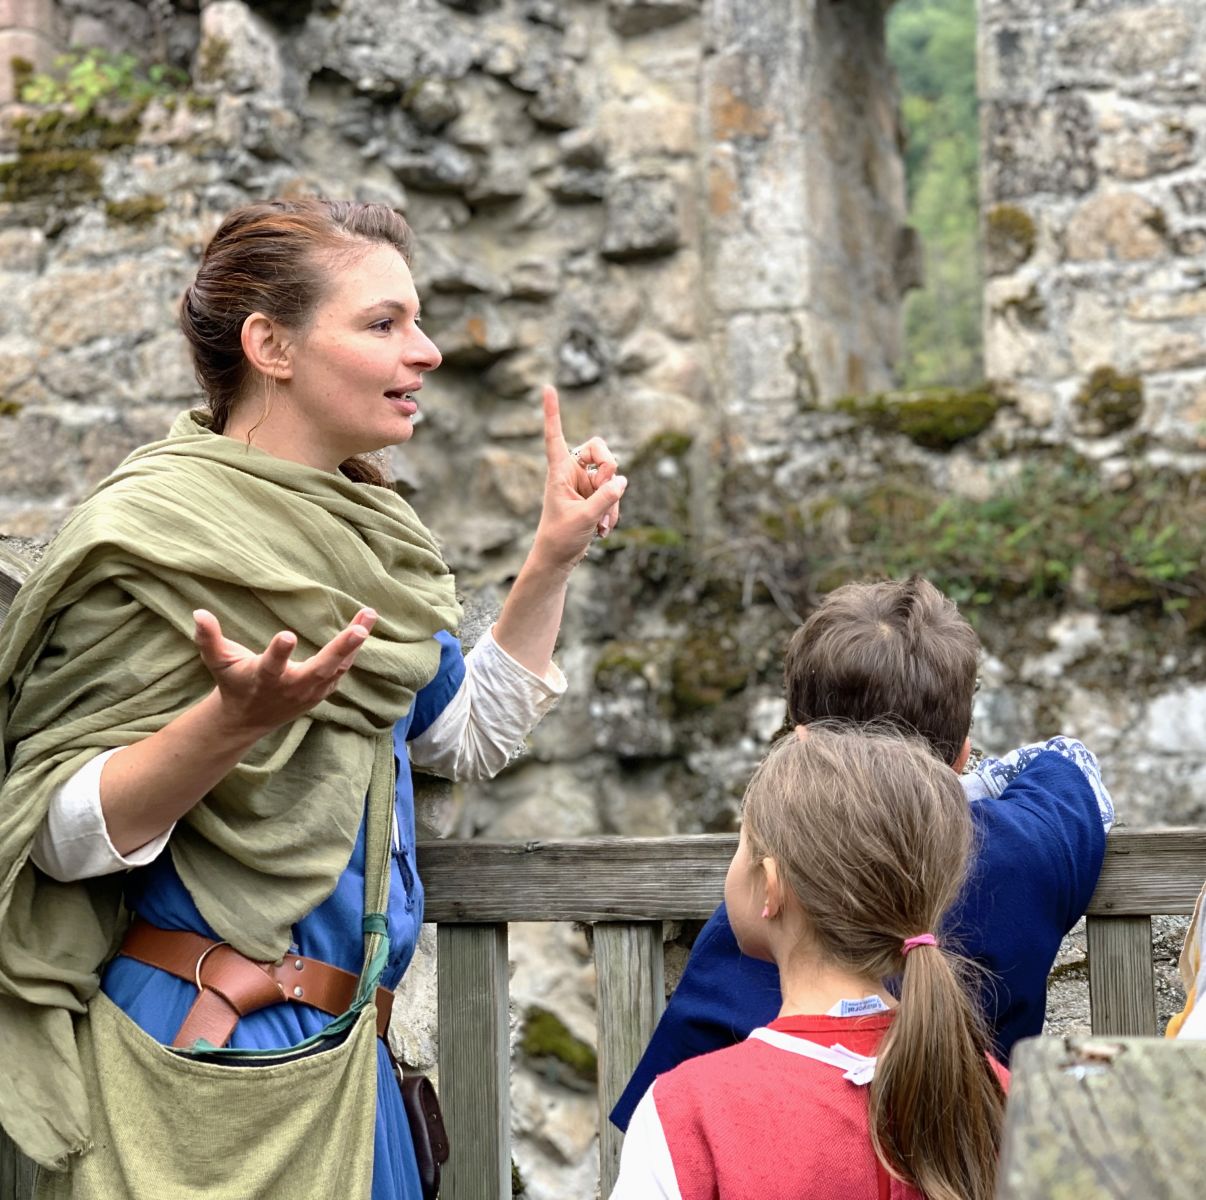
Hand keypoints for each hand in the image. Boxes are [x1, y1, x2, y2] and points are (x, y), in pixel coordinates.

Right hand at [192, 606, 377, 736]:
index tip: (288, 635)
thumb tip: (198, 612)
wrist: (248, 720)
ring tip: (369, 615)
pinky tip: (365, 626)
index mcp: (264, 678)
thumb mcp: (218, 662)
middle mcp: (291, 687)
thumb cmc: (233, 683)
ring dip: (355, 644)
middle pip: (320, 669)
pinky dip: (354, 651)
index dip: (279, 652)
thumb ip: (208, 639)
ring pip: (337, 668)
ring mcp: (310, 692)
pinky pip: (342, 670)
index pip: (272, 666)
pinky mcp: (322, 692)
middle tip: (360, 629)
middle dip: (340, 649)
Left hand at [534, 385, 626, 569]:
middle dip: (610, 470)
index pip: (554, 435)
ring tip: (602, 524)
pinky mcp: (596, 496)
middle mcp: (572, 472)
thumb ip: (605, 498)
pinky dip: (614, 510)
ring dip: (613, 501)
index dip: (552, 412)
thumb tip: (622, 480)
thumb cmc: (560, 537)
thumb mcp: (584, 518)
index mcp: (558, 471)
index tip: (547, 387)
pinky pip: (615, 493)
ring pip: (612, 476)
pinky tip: (603, 529)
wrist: (558, 559)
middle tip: (608, 492)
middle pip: (600, 450)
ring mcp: (585, 484)